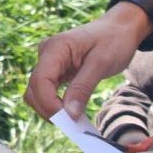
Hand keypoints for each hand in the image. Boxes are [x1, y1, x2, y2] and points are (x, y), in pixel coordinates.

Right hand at [24, 1, 148, 119]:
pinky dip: (55, 103)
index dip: (48, 103)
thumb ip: (83, 88)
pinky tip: (70, 111)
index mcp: (55, 48)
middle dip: (48, 108)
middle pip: (33, 88)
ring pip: (36, 91)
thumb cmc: (113, 40)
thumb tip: (69, 114)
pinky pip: (47, 89)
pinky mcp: (54, 68)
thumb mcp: (102, 63)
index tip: (66, 120)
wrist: (119, 28)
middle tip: (72, 124)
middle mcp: (46, 54)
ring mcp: (48, 61)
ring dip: (49, 108)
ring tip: (72, 119)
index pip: (40, 80)